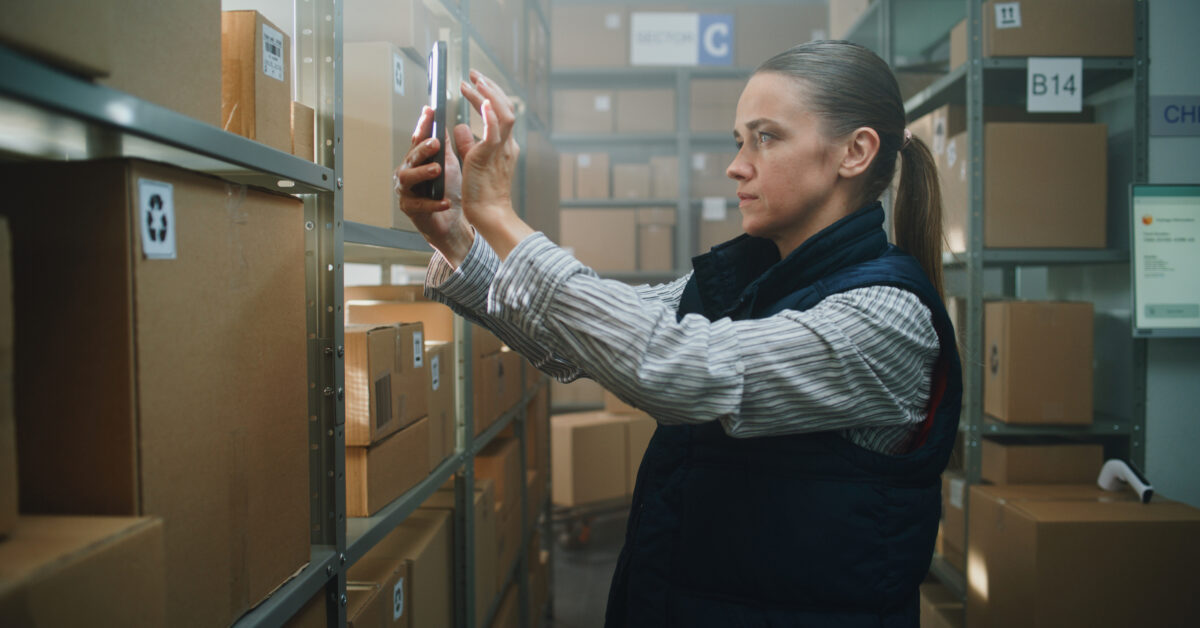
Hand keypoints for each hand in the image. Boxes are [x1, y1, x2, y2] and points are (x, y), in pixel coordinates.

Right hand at [395, 106, 472, 265]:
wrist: (450, 221)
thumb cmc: (448, 191)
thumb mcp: (448, 165)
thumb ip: (444, 147)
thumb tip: (444, 124)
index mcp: (417, 160)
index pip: (418, 138)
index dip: (423, 125)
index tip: (430, 111)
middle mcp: (407, 172)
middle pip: (411, 156)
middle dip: (422, 149)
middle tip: (434, 143)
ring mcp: (406, 191)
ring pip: (408, 178)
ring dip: (422, 173)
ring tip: (436, 170)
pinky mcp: (410, 209)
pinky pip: (420, 205)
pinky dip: (433, 203)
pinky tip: (445, 202)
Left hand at [454, 70, 532, 255]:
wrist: (489, 214)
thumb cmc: (481, 193)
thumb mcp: (473, 161)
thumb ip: (468, 143)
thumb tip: (459, 125)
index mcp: (505, 145)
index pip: (501, 112)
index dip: (490, 94)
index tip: (475, 82)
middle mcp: (507, 144)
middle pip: (506, 107)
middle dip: (490, 87)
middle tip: (473, 73)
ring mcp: (501, 150)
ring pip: (503, 114)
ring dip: (488, 94)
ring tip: (473, 81)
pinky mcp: (490, 157)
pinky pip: (494, 132)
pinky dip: (490, 115)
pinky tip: (483, 102)